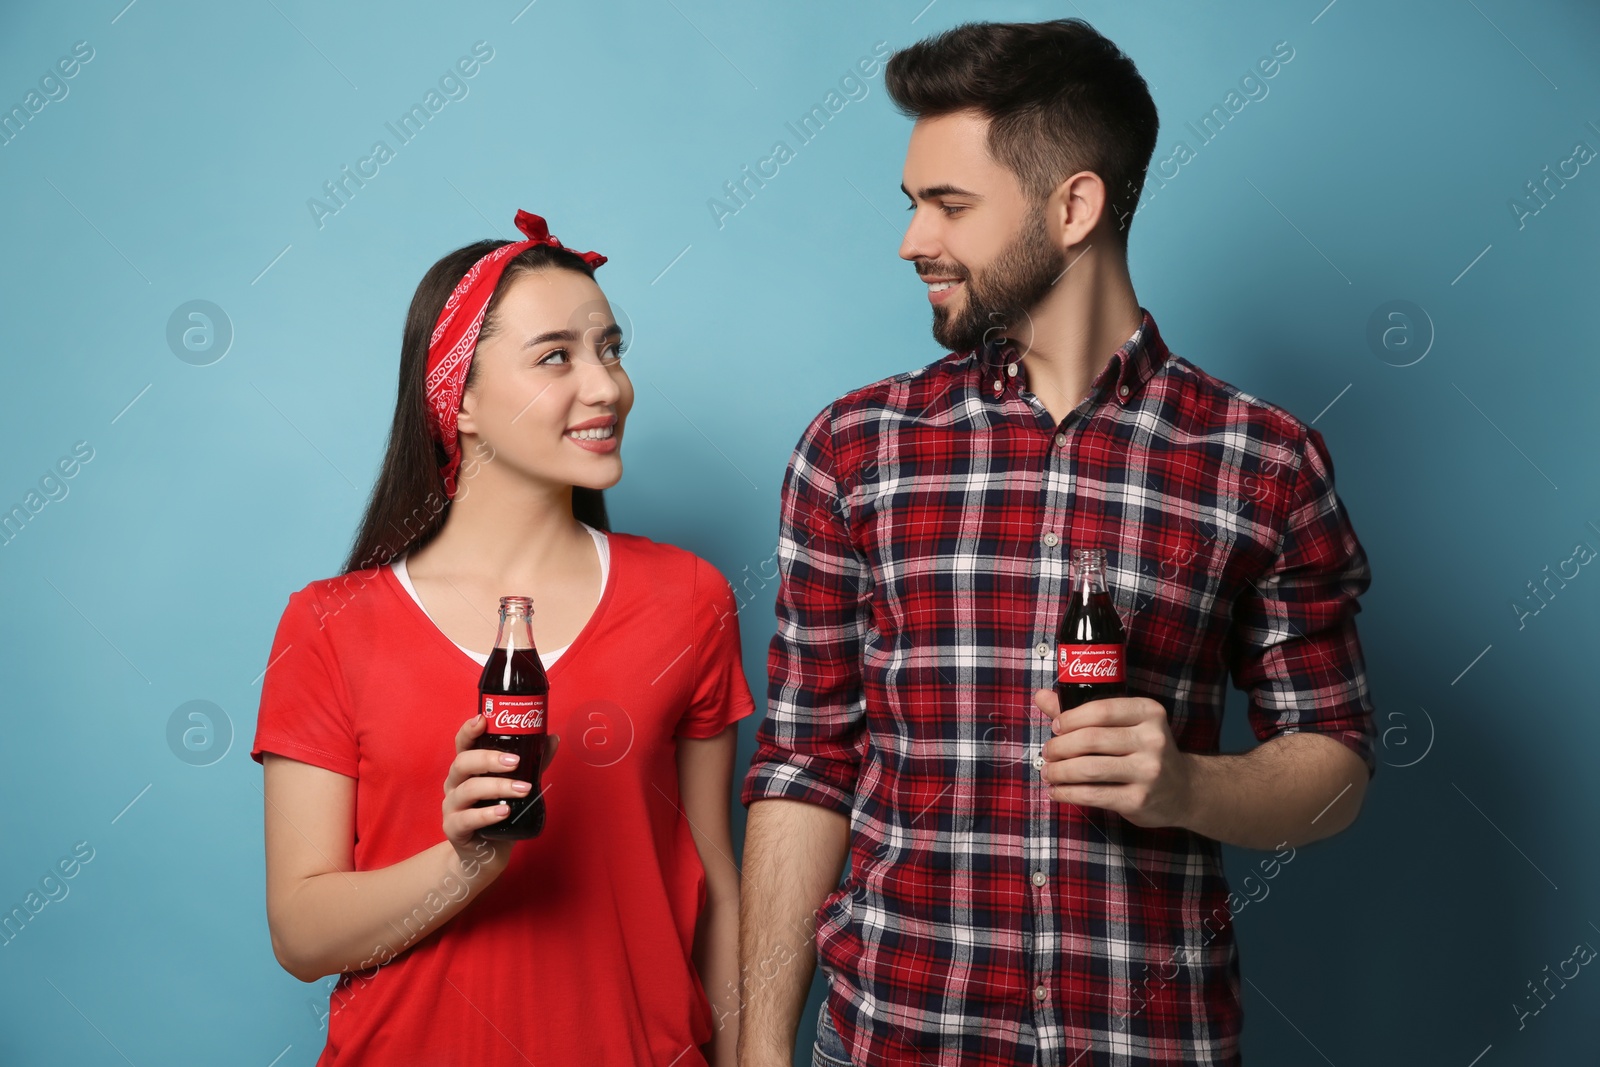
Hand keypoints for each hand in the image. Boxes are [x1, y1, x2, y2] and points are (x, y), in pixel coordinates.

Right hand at [442, 715, 560, 879]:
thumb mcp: (515, 785)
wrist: (483, 853)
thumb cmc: (498, 813)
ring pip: (468, 790)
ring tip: (523, 789)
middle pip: (463, 763)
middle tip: (516, 762)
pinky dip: (486, 814)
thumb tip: (552, 738)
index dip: (469, 730)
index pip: (463, 743)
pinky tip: (504, 812)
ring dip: (497, 787)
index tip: (483, 720)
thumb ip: (532, 763)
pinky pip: (466, 819)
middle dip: (489, 759)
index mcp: (467, 768)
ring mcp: (452, 806)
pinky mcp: (454, 828)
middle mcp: (455, 783)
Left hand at [1032, 689, 1192, 828]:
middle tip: (1047, 753)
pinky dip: (1068, 793)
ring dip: (1059, 771)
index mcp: (1149, 712)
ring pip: (1089, 769)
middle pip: (1091, 739)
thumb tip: (1041, 696)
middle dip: (1059, 747)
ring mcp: (1148, 771)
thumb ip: (1083, 711)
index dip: (1070, 718)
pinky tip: (1057, 792)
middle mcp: (1152, 739)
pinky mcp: (1139, 800)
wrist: (1184, 789)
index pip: (1101, 710)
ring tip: (1048, 772)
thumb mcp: (1124, 723)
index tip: (1055, 727)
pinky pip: (1093, 795)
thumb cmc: (1143, 750)